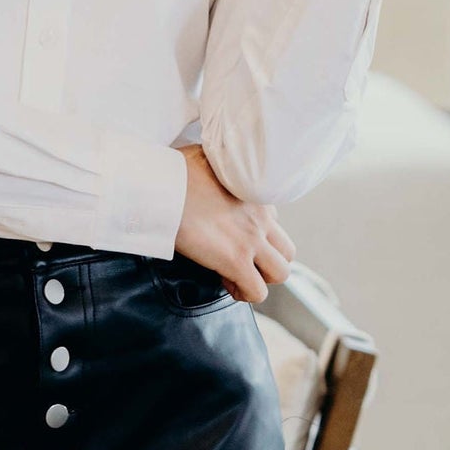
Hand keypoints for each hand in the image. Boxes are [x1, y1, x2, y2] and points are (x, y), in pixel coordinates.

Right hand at [174, 144, 294, 303]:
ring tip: (236, 277)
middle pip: (288, 251)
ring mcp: (251, 240)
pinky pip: (257, 291)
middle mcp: (260, 218)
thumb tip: (207, 163)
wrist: (161, 186)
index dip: (258, 234)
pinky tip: (225, 283)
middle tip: (243, 263)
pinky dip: (244, 293)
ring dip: (261, 279)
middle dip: (269, 262)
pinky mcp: (235, 260)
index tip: (234, 237)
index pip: (274, 221)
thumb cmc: (174, 170)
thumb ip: (216, 163)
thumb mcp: (205, 156)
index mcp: (255, 194)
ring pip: (281, 273)